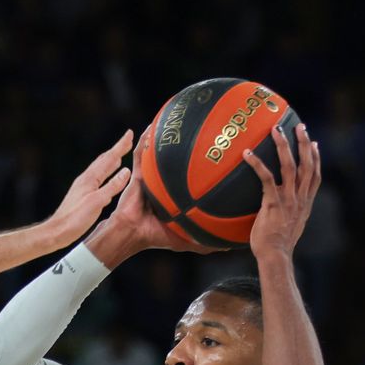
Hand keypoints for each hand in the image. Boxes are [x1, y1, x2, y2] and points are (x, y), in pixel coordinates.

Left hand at [42, 130, 133, 246]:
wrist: (57, 232)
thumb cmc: (75, 219)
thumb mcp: (97, 202)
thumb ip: (112, 186)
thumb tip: (126, 171)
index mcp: (90, 179)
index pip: (109, 158)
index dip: (120, 146)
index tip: (130, 134)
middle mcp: (85, 179)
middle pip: (104, 160)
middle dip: (117, 150)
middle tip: (128, 140)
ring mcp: (83, 186)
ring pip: (100, 169)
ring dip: (111, 160)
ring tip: (120, 154)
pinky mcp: (82, 195)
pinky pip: (98, 178)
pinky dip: (106, 173)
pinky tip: (107, 177)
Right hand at [85, 134, 225, 263]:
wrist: (133, 234)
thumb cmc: (156, 237)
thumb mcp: (187, 240)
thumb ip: (207, 241)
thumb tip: (231, 246)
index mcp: (176, 197)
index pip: (192, 179)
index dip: (206, 166)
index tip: (221, 153)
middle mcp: (164, 184)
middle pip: (178, 161)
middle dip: (189, 145)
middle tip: (206, 130)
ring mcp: (150, 178)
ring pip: (159, 154)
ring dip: (164, 137)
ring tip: (175, 118)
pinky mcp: (138, 175)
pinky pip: (141, 154)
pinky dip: (144, 140)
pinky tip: (150, 126)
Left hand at [243, 122, 319, 258]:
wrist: (276, 256)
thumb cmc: (277, 245)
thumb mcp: (290, 226)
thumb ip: (289, 213)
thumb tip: (281, 210)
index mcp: (305, 203)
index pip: (315, 176)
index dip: (317, 158)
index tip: (315, 144)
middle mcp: (300, 198)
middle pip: (307, 164)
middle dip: (304, 143)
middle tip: (300, 126)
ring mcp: (288, 199)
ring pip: (289, 165)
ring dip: (283, 145)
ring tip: (275, 130)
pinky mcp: (273, 202)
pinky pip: (266, 177)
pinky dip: (257, 163)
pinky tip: (247, 153)